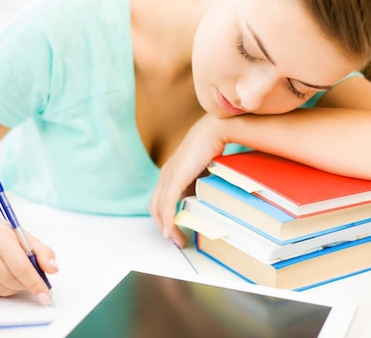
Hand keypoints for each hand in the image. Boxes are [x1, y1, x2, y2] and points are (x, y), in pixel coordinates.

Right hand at [0, 220, 57, 304]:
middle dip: (26, 285)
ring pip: (2, 289)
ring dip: (16, 288)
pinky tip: (4, 276)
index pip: (20, 266)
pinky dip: (4, 289)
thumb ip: (43, 253)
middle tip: (33, 279)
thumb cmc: (5, 236)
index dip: (35, 283)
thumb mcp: (27, 238)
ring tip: (18, 275)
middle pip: (11, 280)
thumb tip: (53, 269)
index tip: (45, 295)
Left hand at [149, 114, 226, 247]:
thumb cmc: (213, 147)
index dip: (165, 216)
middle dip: (163, 226)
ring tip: (176, 240)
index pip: (160, 199)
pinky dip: (168, 219)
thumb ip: (199, 184)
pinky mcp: (175, 177)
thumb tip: (204, 200)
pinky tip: (171, 230)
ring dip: (167, 227)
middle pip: (155, 206)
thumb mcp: (204, 171)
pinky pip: (167, 204)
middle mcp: (166, 174)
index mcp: (171, 172)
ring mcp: (168, 175)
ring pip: (159, 207)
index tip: (175, 230)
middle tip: (175, 240)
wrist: (215, 130)